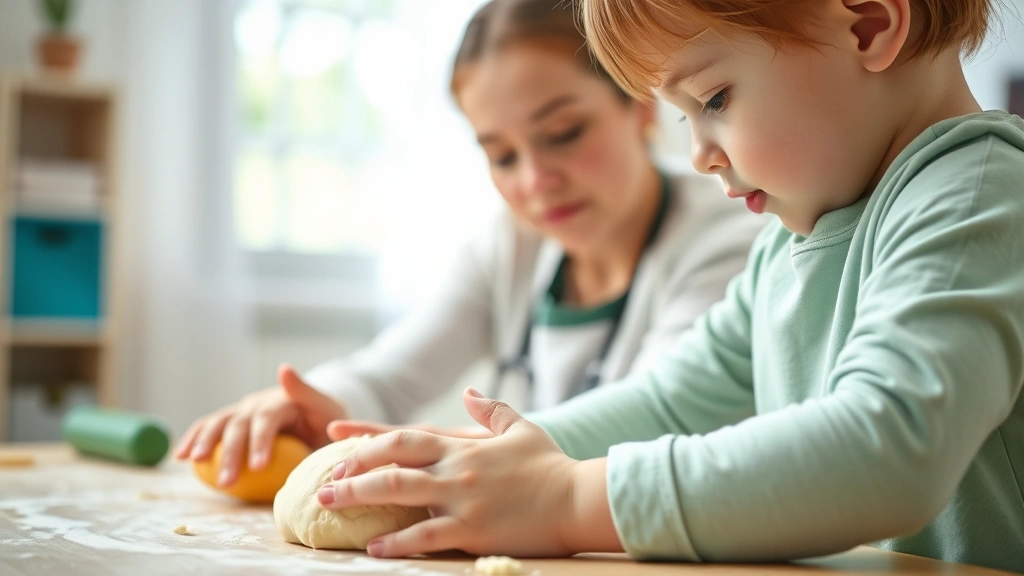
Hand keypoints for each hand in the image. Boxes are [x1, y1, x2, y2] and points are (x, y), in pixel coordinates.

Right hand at [174, 364, 347, 486]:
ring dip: (205, 443)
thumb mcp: (327, 406)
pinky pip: (209, 427)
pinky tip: (181, 457)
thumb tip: (283, 368)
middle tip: (227, 481)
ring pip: (218, 424)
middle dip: (231, 453)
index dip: (260, 442)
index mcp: (281, 401)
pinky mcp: (232, 421)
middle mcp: (257, 403)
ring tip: (195, 463)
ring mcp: (242, 411)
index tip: (258, 467)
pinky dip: (193, 439)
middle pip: (239, 425)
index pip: (267, 419)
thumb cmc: (324, 418)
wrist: (315, 416)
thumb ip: (307, 392)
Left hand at [316, 388, 619, 557]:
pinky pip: (426, 536)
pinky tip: (375, 548)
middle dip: (352, 471)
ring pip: (399, 495)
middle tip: (324, 485)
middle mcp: (455, 468)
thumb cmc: (550, 465)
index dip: (366, 436)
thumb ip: (490, 409)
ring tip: (331, 508)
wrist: (578, 498)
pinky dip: (397, 543)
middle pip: (391, 463)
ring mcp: (462, 498)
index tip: (335, 439)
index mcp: (462, 445)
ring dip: (360, 500)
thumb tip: (469, 393)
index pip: (404, 436)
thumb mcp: (520, 428)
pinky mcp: (473, 529)